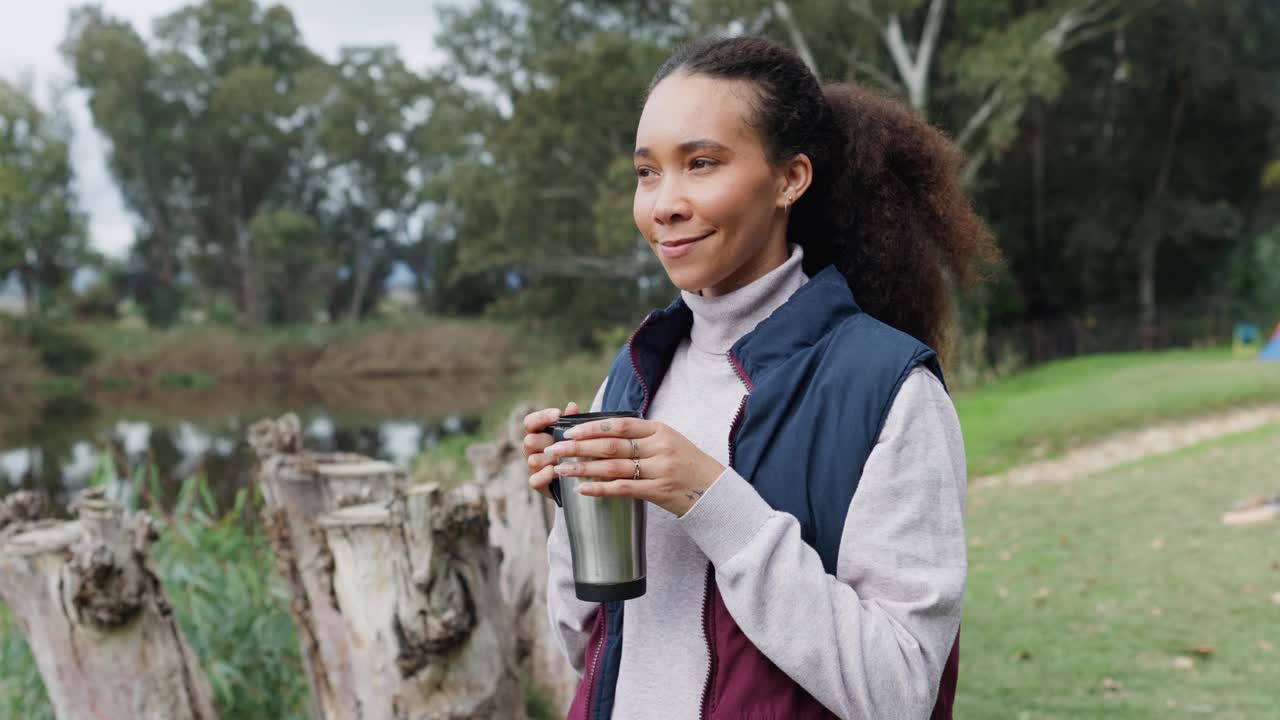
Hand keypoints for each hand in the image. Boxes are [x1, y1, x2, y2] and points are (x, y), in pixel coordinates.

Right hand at [523, 401, 580, 499]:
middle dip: (547, 440)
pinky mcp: (536, 483)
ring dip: (549, 459)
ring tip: (565, 459)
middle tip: (564, 442)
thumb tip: (572, 406)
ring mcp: (533, 467)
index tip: (557, 414)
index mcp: (538, 434)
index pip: (530, 422)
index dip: (541, 417)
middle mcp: (532, 450)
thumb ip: (572, 422)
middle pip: (529, 441)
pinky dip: (546, 475)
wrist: (575, 478)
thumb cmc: (574, 451)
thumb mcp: (575, 436)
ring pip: (533, 460)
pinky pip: (535, 479)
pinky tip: (557, 472)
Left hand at [544, 416, 723, 516]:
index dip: (592, 427)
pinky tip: (582, 490)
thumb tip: (604, 432)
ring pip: (613, 467)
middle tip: (554, 450)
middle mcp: (659, 447)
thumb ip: (642, 436)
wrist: (715, 491)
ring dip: (583, 468)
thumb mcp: (669, 441)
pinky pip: (623, 489)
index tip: (569, 431)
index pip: (620, 424)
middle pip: (611, 445)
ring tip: (561, 470)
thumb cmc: (687, 464)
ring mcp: (660, 469)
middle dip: (578, 447)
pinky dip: (600, 489)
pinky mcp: (659, 491)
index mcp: (660, 430)